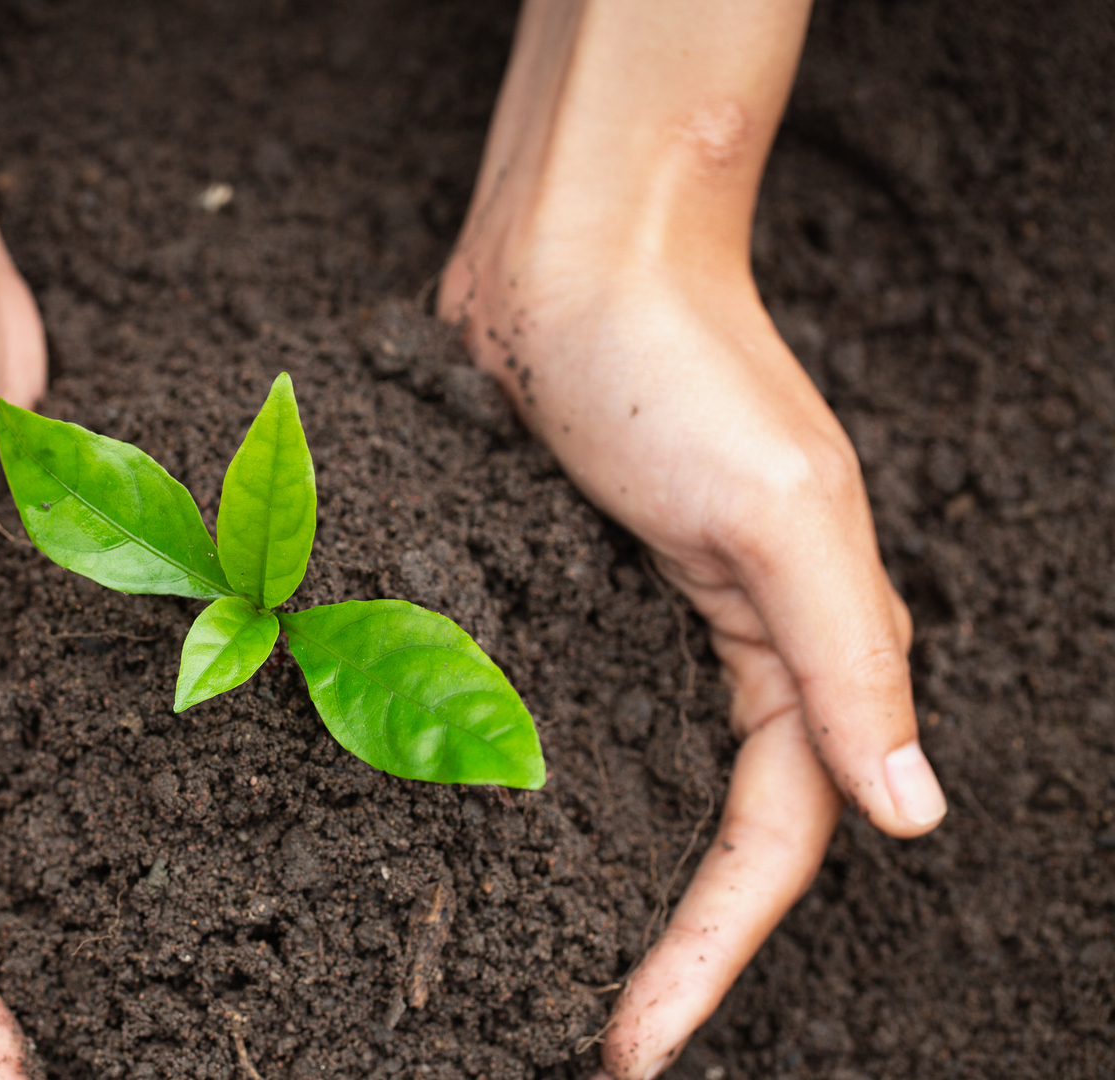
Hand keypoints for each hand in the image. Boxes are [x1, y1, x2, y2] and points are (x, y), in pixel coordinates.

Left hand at [441, 161, 945, 1079]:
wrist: (569, 255)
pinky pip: (555, 714)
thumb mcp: (779, 517)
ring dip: (593, 877)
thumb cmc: (681, 366)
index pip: (776, 846)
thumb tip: (916, 817)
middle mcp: (731, 649)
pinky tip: (476, 831)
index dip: (712, 954)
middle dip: (661, 942)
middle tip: (589, 1040)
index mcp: (809, 649)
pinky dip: (527, 785)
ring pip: (631, 785)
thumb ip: (851, 664)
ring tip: (527, 964)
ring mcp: (638, 623)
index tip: (635, 1048)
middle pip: (707, 836)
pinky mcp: (557, 588)